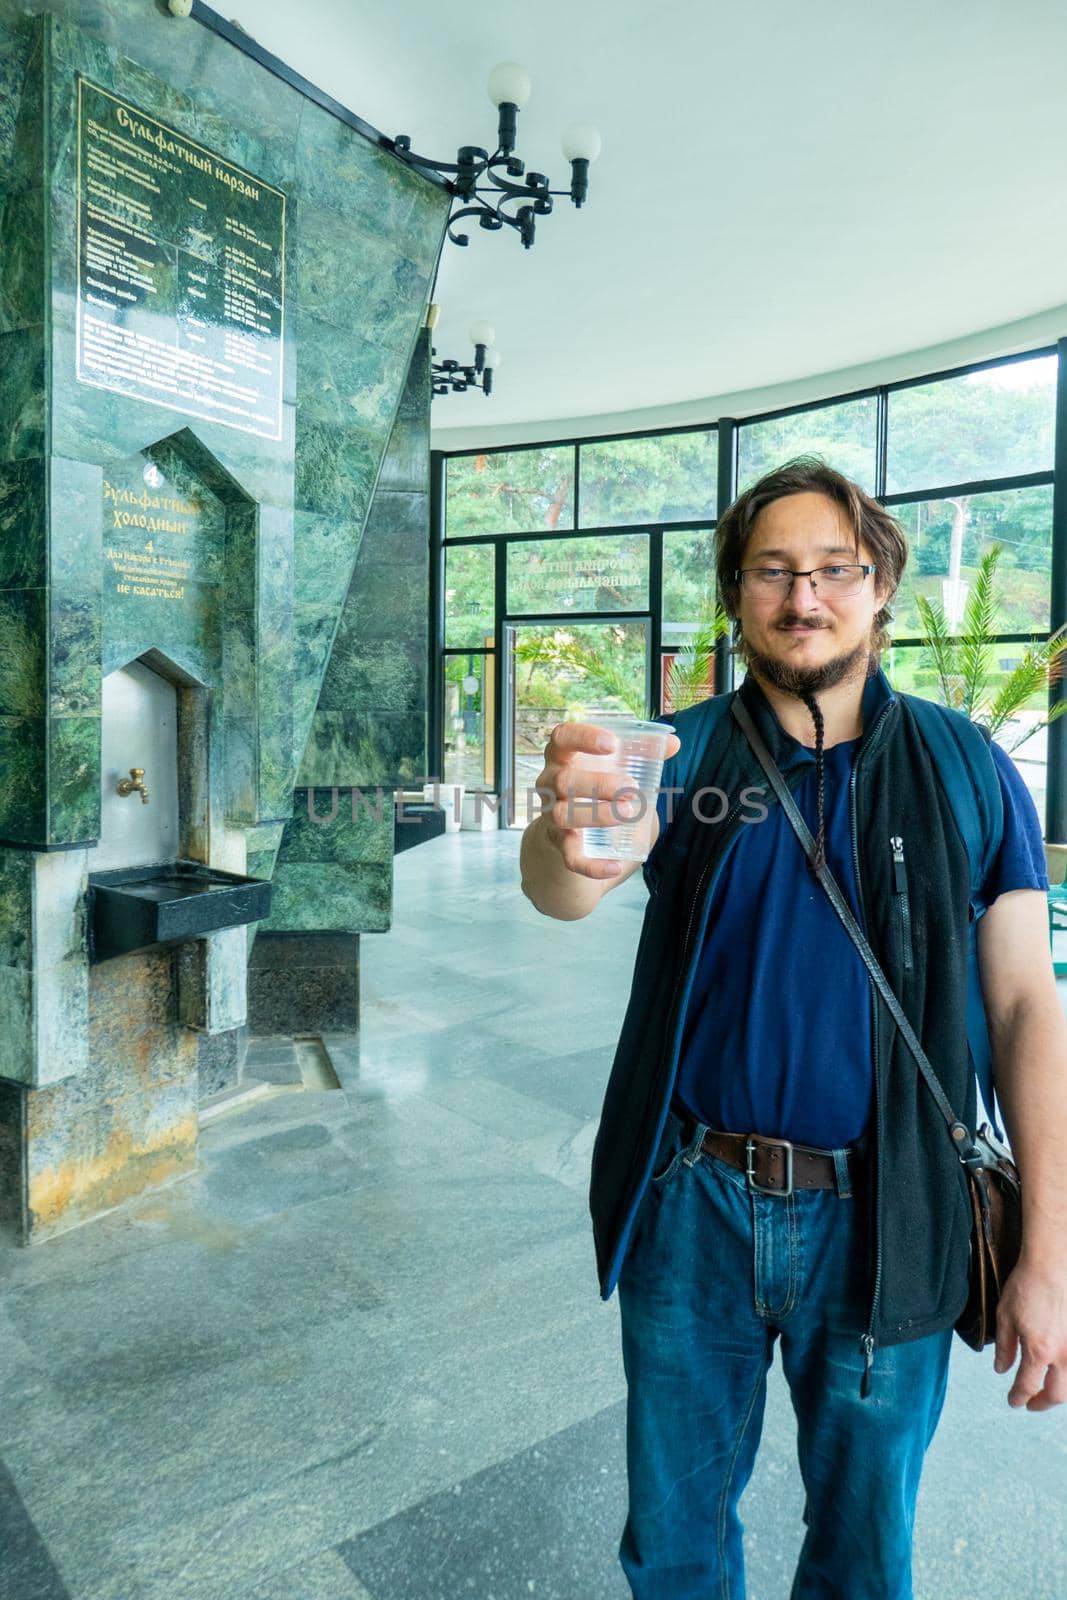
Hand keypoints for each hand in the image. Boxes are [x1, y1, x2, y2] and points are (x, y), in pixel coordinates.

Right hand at [533, 721, 678, 879]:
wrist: (572, 834)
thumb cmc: (596, 789)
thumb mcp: (616, 768)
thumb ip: (641, 754)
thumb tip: (673, 743)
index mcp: (562, 758)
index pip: (561, 738)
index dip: (582, 737)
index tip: (612, 744)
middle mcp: (549, 786)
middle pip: (563, 780)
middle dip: (599, 783)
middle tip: (632, 787)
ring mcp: (551, 817)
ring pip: (562, 815)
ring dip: (596, 814)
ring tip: (628, 813)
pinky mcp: (560, 846)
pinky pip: (570, 858)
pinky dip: (592, 865)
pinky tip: (614, 866)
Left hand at [993, 1259, 1066, 1409]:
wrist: (1054, 1264)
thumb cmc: (1027, 1286)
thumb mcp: (1005, 1316)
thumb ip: (1005, 1347)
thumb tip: (1001, 1370)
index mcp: (1038, 1351)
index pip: (1027, 1386)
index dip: (1018, 1397)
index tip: (1013, 1401)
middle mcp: (1063, 1355)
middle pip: (1056, 1395)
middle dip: (1041, 1403)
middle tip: (1031, 1404)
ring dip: (1060, 1393)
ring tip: (1048, 1391)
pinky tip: (1062, 1373)